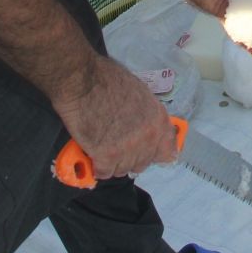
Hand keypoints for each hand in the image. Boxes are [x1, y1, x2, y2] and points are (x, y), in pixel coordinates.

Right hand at [52, 55, 180, 179]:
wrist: (83, 81)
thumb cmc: (108, 80)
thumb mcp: (140, 93)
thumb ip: (147, 116)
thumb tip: (147, 130)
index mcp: (158, 120)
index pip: (168, 152)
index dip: (154, 154)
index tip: (146, 154)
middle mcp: (148, 137)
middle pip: (142, 164)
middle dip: (129, 158)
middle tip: (116, 147)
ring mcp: (128, 149)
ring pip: (122, 170)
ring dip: (112, 163)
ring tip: (101, 147)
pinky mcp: (106, 156)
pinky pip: (104, 172)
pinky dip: (97, 167)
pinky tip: (92, 156)